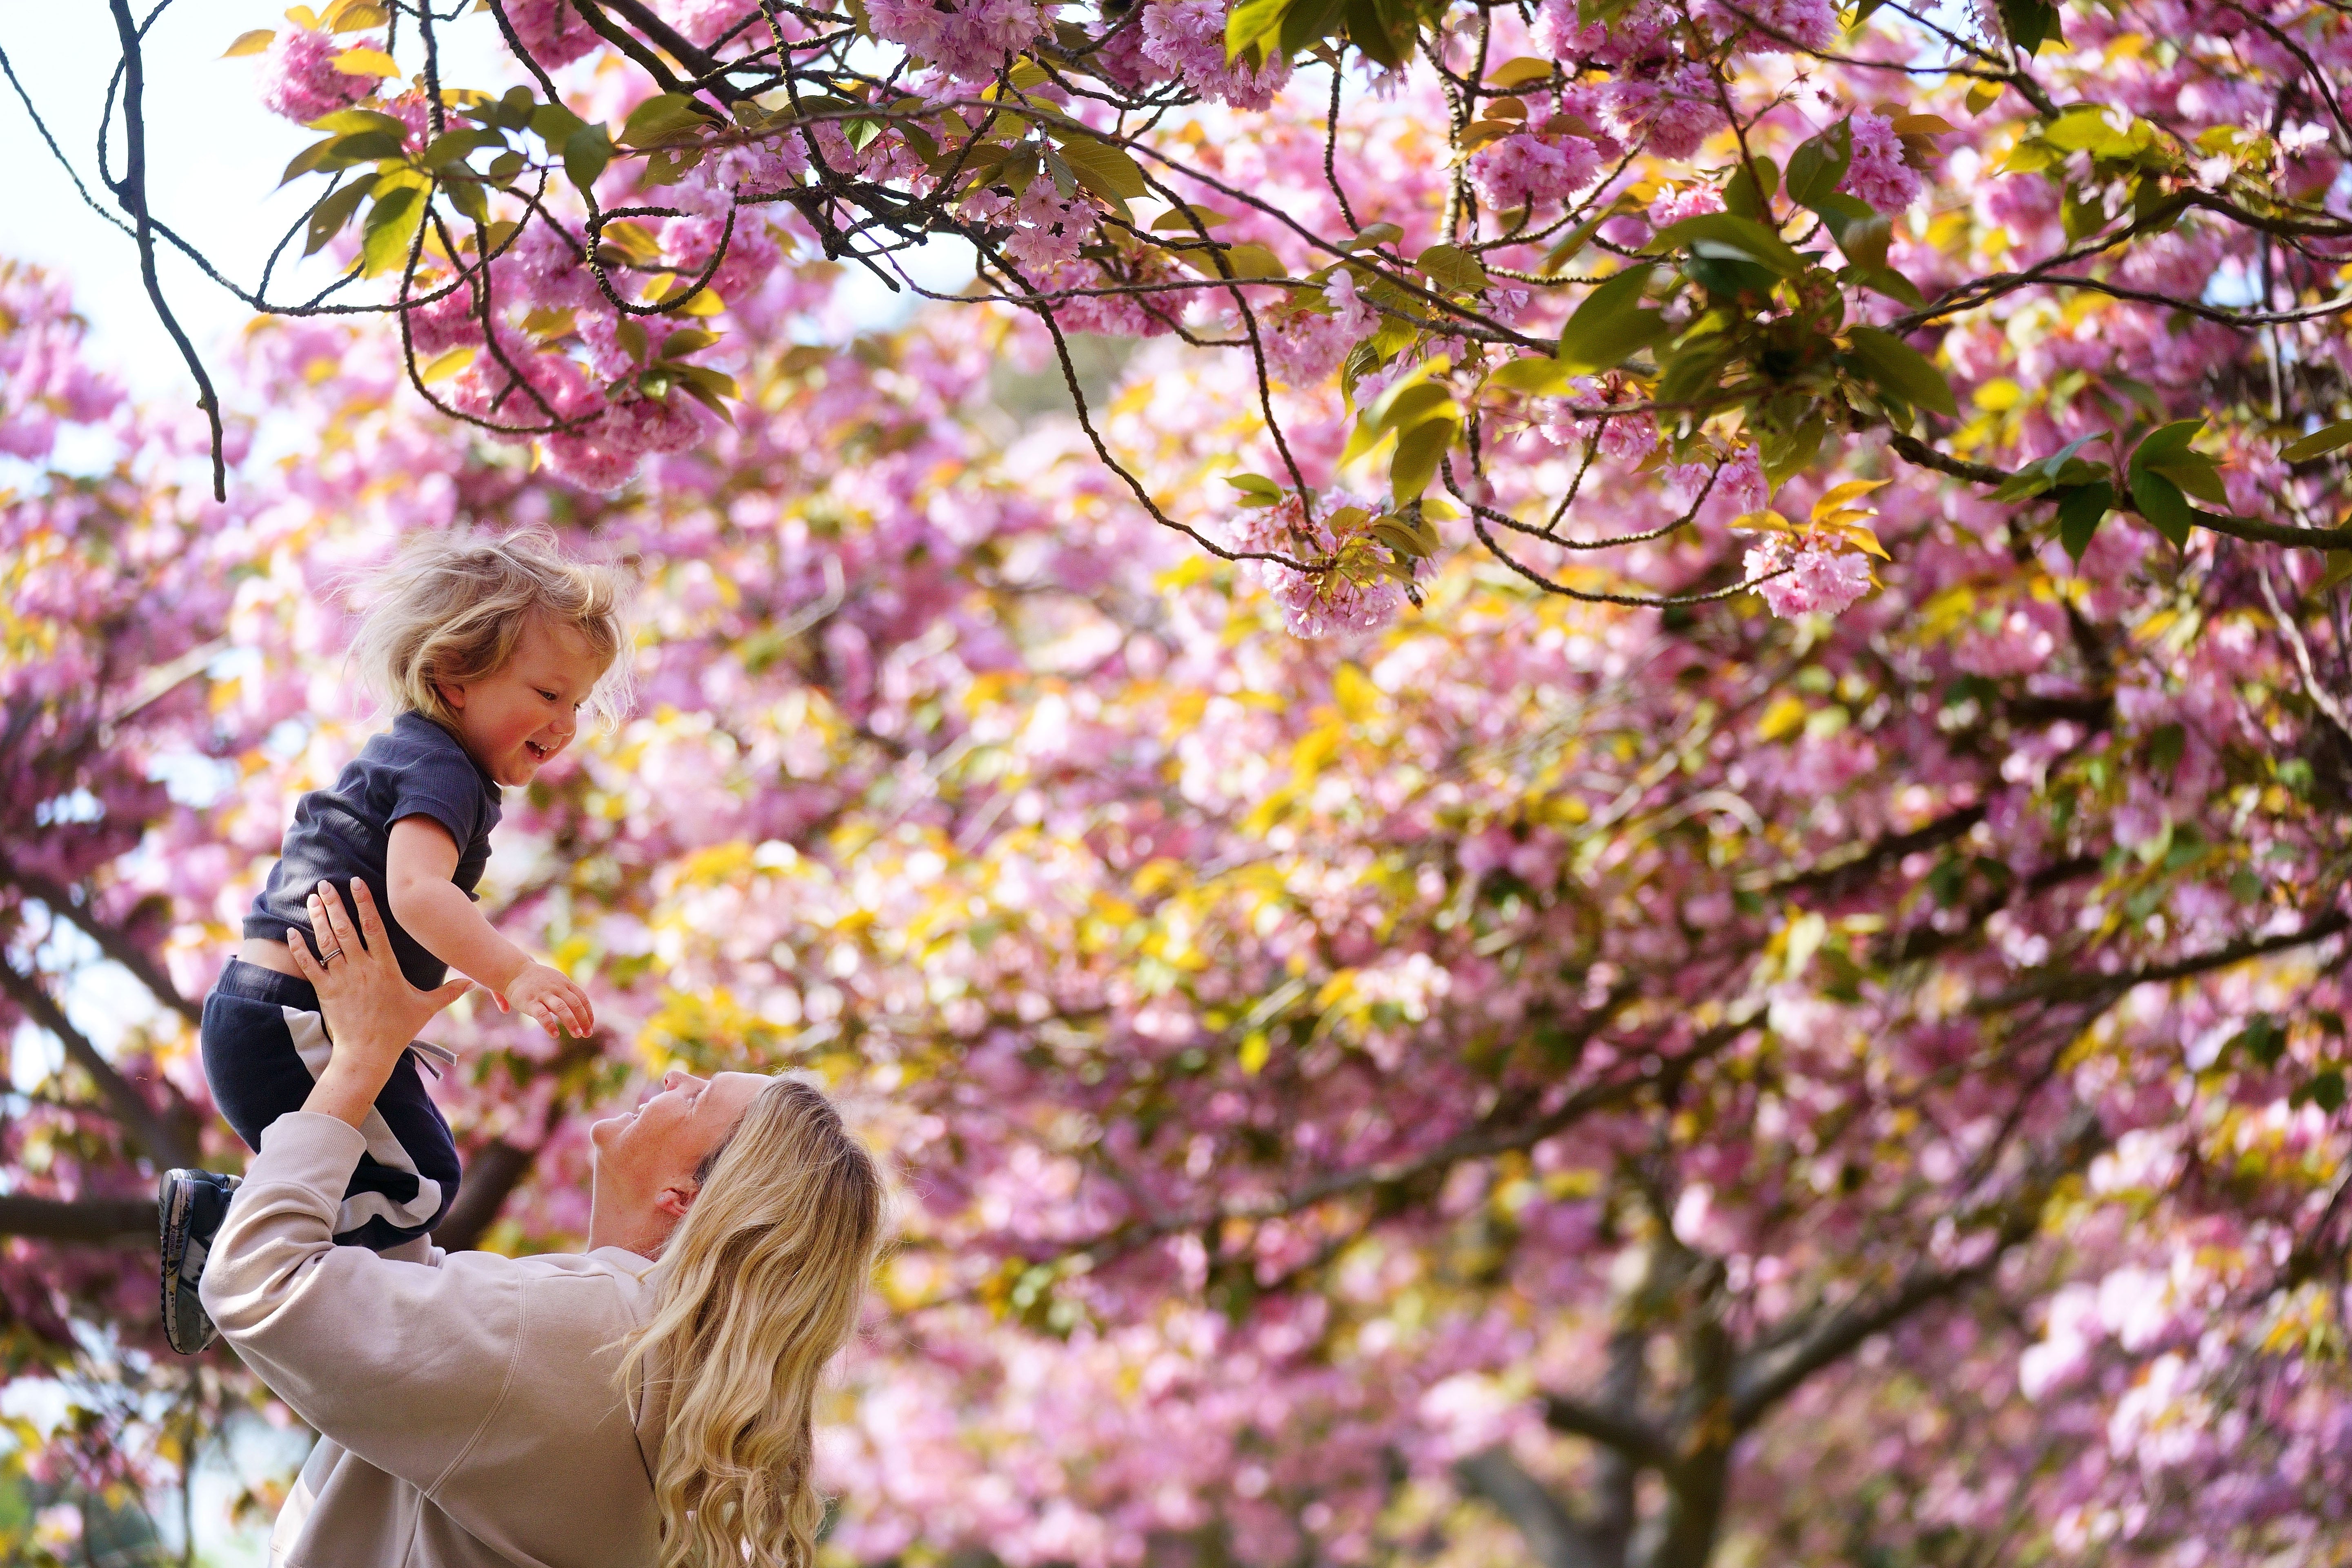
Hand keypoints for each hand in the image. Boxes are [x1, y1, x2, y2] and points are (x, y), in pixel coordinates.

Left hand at [284, 881, 472, 1129]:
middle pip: (346, 929)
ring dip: (318, 918)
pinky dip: (299, 947)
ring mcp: (341, 979)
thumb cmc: (398, 1030)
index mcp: (386, 968)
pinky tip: (292, 931)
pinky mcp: (325, 991)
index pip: (374, 928)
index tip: (357, 883)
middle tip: (325, 883)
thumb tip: (473, 983)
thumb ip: (448, 993)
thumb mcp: (425, 1008)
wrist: (367, 1054)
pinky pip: (309, 965)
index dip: (365, 903)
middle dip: (335, 903)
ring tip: (312, 898)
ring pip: (327, 942)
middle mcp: (362, 969)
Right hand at [501, 961, 593, 1037]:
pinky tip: (555, 1034)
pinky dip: (550, 1025)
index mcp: (565, 983)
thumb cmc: (536, 980)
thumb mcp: (555, 982)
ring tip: (577, 1035)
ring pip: (562, 1009)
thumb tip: (574, 1014)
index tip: (590, 1026)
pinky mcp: (530, 1001)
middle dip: (583, 1020)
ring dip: (571, 1023)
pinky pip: (542, 1015)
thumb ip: (565, 996)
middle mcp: (557, 987)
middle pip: (575, 1004)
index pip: (582, 998)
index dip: (588, 1013)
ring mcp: (544, 994)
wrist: (512, 970)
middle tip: (587, 1034)